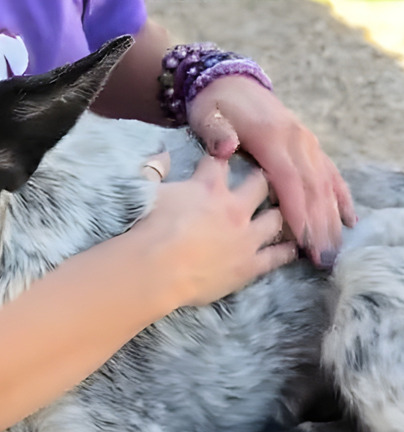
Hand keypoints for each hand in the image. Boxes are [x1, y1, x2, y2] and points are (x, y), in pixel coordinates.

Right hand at [133, 156, 296, 306]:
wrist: (156, 269)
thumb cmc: (148, 228)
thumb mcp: (147, 190)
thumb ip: (155, 168)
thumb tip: (161, 152)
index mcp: (208, 186)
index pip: (220, 162)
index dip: (222, 156)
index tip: (225, 154)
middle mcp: (234, 207)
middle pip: (259, 185)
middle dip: (262, 179)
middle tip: (262, 180)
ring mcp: (246, 237)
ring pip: (275, 219)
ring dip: (278, 213)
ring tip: (281, 212)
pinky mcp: (250, 266)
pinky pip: (277, 256)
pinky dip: (287, 251)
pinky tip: (294, 247)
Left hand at [187, 76, 355, 268]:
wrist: (227, 82)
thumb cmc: (214, 106)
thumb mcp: (207, 115)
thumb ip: (215, 132)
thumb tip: (226, 147)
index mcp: (271, 136)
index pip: (288, 180)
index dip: (296, 210)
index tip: (301, 240)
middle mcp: (295, 140)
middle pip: (311, 187)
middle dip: (317, 225)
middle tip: (320, 258)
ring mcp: (305, 142)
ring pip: (324, 184)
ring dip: (331, 218)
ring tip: (332, 250)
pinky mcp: (308, 145)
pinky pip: (329, 173)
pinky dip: (340, 197)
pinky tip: (349, 220)